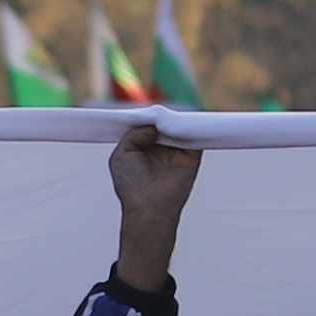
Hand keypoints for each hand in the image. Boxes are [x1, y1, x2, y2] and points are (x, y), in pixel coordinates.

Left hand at [107, 123, 201, 290]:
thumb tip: (154, 126)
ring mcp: (177, 153)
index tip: (146, 108)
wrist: (149, 208)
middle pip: (165, 125)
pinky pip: (195, 137)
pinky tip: (185, 121)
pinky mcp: (191, 158)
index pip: (148, 127)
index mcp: (143, 150)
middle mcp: (161, 150)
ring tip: (171, 114)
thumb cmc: (131, 186)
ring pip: (180, 129)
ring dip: (178, 120)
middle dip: (163, 116)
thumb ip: (134, 135)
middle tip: (160, 107)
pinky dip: (193, 127)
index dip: (148, 118)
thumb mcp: (121, 155)